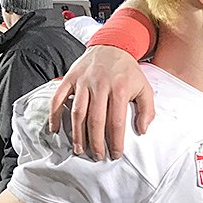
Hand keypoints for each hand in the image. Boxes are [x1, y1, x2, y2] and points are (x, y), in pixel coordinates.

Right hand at [49, 45, 154, 159]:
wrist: (112, 45)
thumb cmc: (129, 71)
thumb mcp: (145, 87)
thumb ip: (147, 110)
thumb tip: (142, 131)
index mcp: (119, 89)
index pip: (116, 122)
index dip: (115, 141)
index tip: (115, 155)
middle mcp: (100, 85)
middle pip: (95, 120)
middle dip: (95, 142)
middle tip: (96, 156)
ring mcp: (83, 81)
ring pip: (77, 112)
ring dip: (77, 133)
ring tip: (79, 149)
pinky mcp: (70, 77)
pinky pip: (58, 98)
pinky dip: (54, 114)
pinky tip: (55, 130)